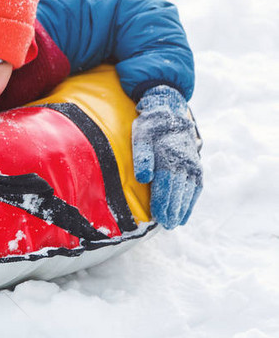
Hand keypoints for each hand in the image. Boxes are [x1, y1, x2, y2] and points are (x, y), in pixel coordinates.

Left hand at [132, 85, 202, 228]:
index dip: (163, 203)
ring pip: (189, 191)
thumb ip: (141, 158)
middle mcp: (184, 162)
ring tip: (175, 223)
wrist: (169, 112)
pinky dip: (191, 201)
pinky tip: (185, 213)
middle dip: (173, 210)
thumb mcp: (140, 138)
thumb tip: (143, 178)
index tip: (159, 218)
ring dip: (183, 208)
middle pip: (179, 191)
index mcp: (169, 157)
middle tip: (167, 225)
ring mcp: (192, 164)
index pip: (166, 185)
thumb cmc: (150, 127)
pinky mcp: (196, 165)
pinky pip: (196, 186)